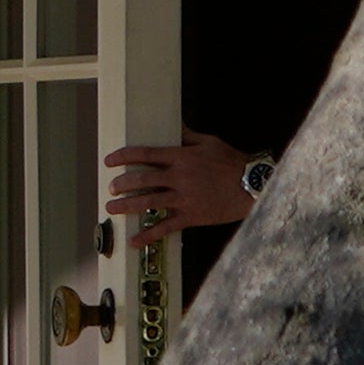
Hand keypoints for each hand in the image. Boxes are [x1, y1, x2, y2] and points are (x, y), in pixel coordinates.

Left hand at [102, 132, 259, 238]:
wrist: (254, 187)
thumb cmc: (233, 163)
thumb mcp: (209, 142)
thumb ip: (186, 135)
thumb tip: (172, 124)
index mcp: (181, 157)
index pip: (145, 154)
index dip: (124, 156)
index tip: (109, 161)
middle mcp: (179, 178)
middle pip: (143, 180)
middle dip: (122, 184)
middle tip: (110, 187)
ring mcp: (185, 199)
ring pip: (149, 203)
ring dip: (127, 206)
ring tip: (112, 208)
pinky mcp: (192, 217)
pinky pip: (166, 227)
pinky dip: (149, 235)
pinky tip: (135, 240)